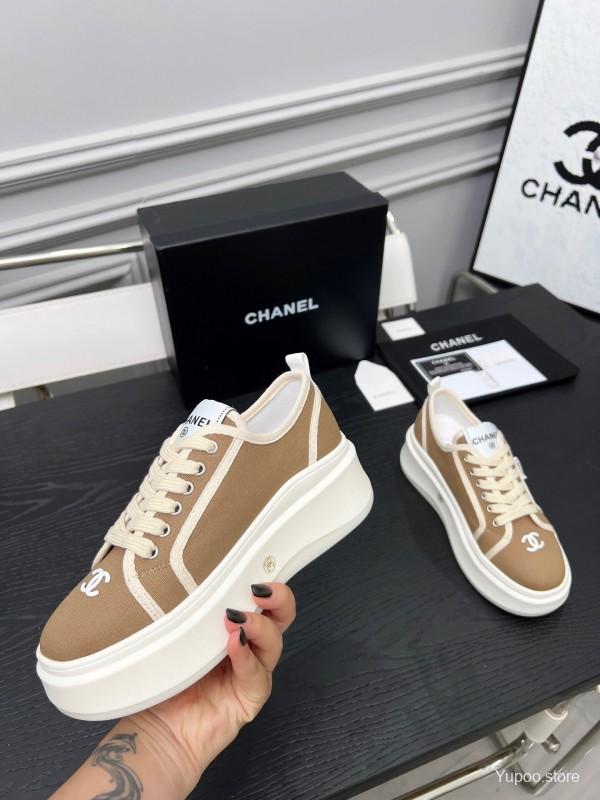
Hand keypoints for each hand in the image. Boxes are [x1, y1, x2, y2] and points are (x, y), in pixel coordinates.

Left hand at [131, 582, 295, 792]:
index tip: (254, 564)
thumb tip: (190, 580)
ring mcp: (249, 673)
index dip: (262, 581)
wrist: (153, 737)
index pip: (256, 599)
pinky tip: (235, 645)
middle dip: (279, 598)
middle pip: (278, 617)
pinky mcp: (249, 699)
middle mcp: (244, 647)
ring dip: (260, 625)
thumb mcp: (170, 638)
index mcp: (228, 627)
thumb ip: (186, 612)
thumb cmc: (158, 684)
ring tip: (238, 619)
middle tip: (262, 589)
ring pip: (272, 642)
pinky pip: (256, 676)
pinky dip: (247, 658)